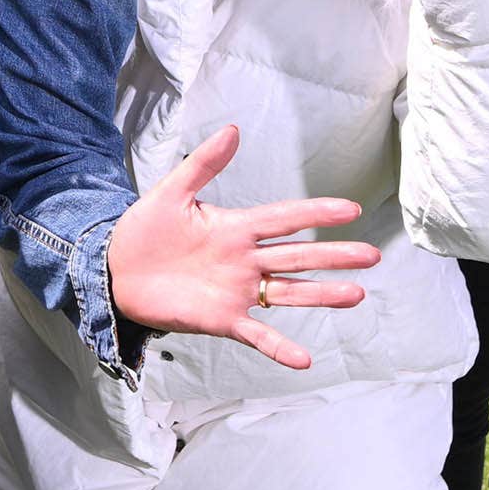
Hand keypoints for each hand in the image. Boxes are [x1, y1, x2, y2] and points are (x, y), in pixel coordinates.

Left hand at [106, 124, 378, 370]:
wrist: (115, 270)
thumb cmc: (144, 230)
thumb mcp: (172, 193)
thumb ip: (203, 164)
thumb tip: (232, 129)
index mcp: (236, 227)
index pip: (285, 218)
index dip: (317, 213)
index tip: (351, 209)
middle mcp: (245, 260)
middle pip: (298, 256)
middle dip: (335, 255)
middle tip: (373, 255)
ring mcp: (237, 291)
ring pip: (289, 292)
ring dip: (322, 295)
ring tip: (357, 294)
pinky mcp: (222, 320)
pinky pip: (257, 334)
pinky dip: (280, 348)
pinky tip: (305, 360)